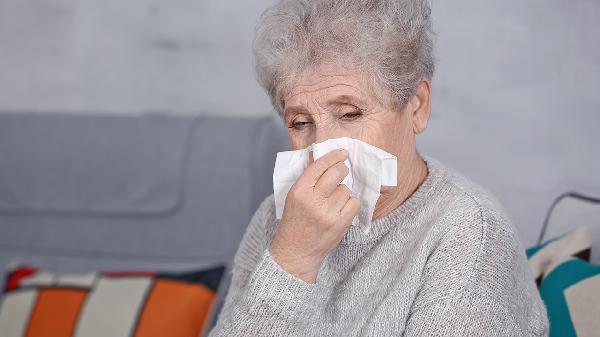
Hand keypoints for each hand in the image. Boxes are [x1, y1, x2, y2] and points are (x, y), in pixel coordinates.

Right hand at [269, 148, 360, 282]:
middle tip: (341, 172)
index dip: (333, 156)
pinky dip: (350, 203)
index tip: (342, 152)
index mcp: (299, 191)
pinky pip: (354, 202)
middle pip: (336, 173)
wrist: (295, 252)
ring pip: (345, 189)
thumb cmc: (294, 222)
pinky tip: (341, 209)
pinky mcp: (340, 223)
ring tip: (333, 201)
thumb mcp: (293, 198)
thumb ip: (308, 180)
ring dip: (342, 191)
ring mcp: (327, 213)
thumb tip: (324, 159)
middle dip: (342, 170)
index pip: (319, 166)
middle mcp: (313, 200)